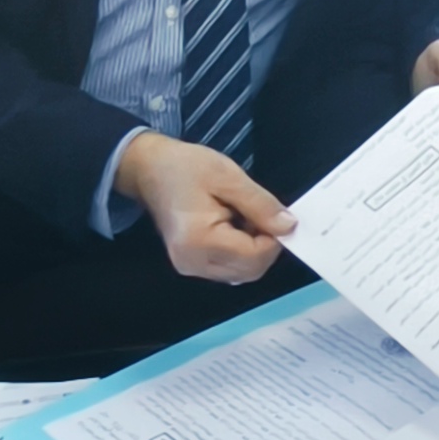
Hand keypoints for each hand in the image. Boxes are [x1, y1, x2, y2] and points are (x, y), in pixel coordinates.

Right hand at [115, 132, 293, 283]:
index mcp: (199, 241)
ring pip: (241, 272)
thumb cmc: (186, 167)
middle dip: (265, 245)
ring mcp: (190, 267)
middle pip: (249, 271)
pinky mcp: (191, 265)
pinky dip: (240, 251)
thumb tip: (289, 227)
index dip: (274, 238)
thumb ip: (260, 205)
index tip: (275, 214)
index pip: (254, 257)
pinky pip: (228, 267)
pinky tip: (234, 227)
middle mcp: (193, 263)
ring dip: (254, 249)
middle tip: (259, 214)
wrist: (148, 169)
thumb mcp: (228, 177)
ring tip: (242, 217)